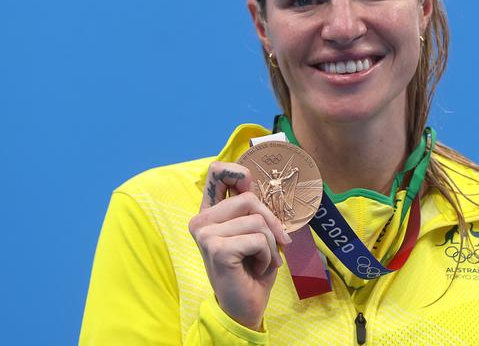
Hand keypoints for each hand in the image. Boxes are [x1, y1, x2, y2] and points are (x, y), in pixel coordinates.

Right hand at [188, 161, 291, 330]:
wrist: (246, 307)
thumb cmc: (252, 269)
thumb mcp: (256, 232)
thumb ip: (253, 208)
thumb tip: (257, 183)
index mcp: (210, 213)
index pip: (217, 172)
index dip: (238, 171)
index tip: (251, 185)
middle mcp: (202, 221)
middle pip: (248, 197)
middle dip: (271, 222)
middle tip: (276, 243)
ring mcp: (206, 234)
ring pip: (257, 220)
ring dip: (270, 244)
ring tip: (262, 260)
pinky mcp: (217, 249)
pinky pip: (258, 239)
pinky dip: (267, 255)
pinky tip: (256, 268)